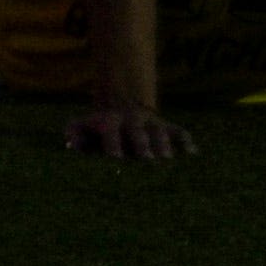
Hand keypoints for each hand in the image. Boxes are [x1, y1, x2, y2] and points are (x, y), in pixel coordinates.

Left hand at [58, 102, 196, 161]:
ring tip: (168, 160)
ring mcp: (151, 123)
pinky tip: (193, 153)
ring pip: (159, 132)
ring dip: (164, 144)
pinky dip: (185, 140)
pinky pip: (178, 132)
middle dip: (142, 145)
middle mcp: (132, 121)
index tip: (115, 159)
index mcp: (110, 121)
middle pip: (138, 132)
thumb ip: (74, 133)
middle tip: (147, 161)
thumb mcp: (82, 125)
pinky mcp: (166, 127)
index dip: (113, 143)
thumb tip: (72, 146)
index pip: (111, 132)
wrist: (120, 104)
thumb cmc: (97, 127)